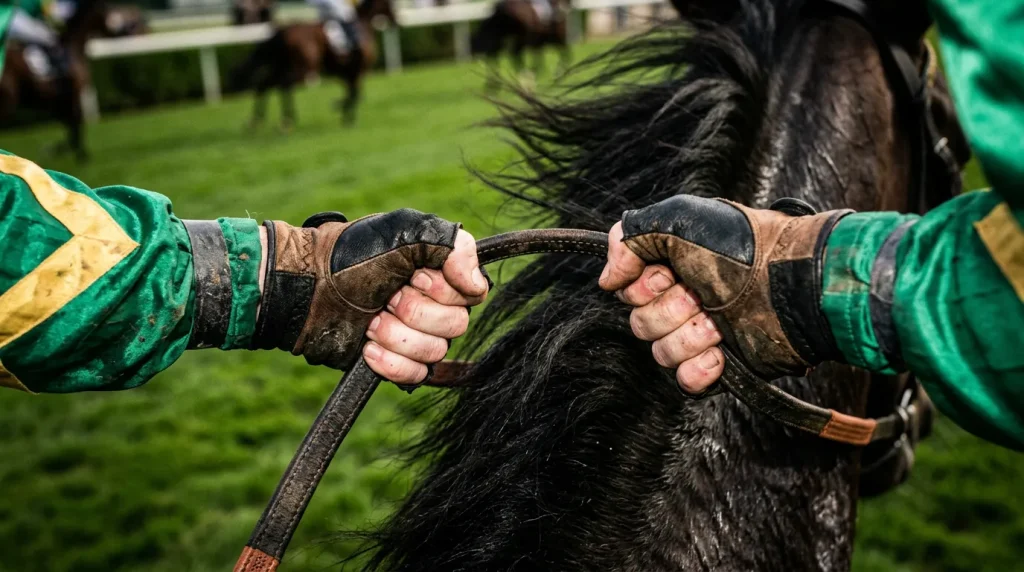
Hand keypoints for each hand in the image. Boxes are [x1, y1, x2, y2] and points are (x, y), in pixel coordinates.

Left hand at [251, 209, 487, 381]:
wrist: (308, 289)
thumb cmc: (351, 256)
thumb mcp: (405, 231)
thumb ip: (453, 247)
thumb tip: (478, 288)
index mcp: (441, 274)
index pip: (471, 295)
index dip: (441, 289)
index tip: (411, 274)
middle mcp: (435, 305)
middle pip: (456, 326)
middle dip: (415, 311)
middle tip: (386, 295)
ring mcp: (416, 335)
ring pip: (436, 351)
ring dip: (397, 335)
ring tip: (371, 320)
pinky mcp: (397, 362)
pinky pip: (416, 375)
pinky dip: (390, 362)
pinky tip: (367, 347)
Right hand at [599, 194, 850, 382]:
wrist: (790, 288)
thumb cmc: (741, 249)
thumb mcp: (677, 219)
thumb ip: (629, 238)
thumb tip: (607, 281)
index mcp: (671, 266)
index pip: (627, 290)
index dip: (641, 286)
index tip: (667, 274)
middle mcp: (683, 298)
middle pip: (640, 323)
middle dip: (668, 311)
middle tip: (700, 295)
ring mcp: (702, 332)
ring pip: (661, 353)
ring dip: (688, 338)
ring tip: (719, 324)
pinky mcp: (720, 363)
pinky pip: (685, 381)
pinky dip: (698, 370)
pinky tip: (720, 354)